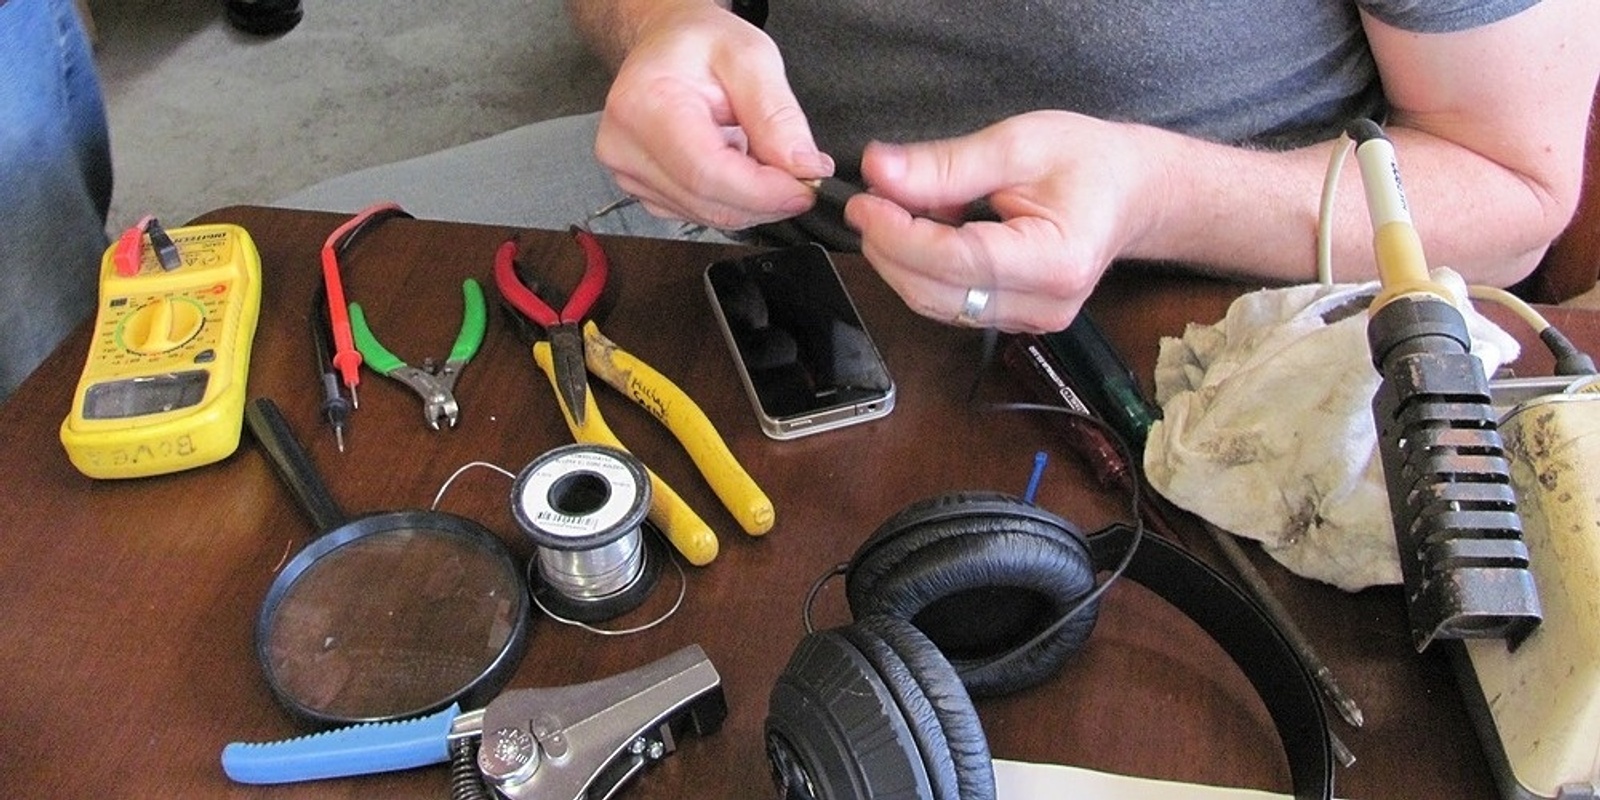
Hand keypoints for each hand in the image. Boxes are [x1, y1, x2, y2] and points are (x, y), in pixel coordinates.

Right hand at [594, 4, 833, 229]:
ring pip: (708, 215)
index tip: (806, 186)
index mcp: (644, 106)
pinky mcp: (643, 191)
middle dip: (767, 200)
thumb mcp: (751, 57)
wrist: (666, 43)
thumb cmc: (698, 42)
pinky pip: (700, 214)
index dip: (763, 192)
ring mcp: (629, 174)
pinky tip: (739, 168)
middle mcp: (626, 147)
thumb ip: (777, 114)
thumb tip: (803, 167)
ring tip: (765, 159)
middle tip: (802, 176)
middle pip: (709, 203)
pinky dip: (733, 201)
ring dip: (751, 201)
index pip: (708, 174)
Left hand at [845, 111, 1168, 332]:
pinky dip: (923, 268)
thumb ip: (946, 164)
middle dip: (889, 248)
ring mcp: (1028, 322)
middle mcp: (1044, 306)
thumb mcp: (1018, 144)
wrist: (1131, 193)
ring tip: (897, 209)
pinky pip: (948, 303)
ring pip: (935, 303)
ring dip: (901, 259)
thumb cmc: (1088, 163)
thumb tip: (878, 171)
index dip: (899, 236)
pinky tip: (925, 231)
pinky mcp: (1011, 322)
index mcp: (1057, 261)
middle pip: (937, 292)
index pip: (957, 261)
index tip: (864, 202)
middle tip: (868, 201)